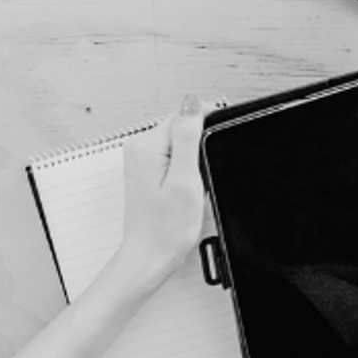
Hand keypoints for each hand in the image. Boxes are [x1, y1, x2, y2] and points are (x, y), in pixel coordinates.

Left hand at [106, 93, 219, 296]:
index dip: (207, 124)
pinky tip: (185, 189)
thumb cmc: (166, 228)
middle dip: (199, 145)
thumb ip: (187, 137)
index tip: (218, 141)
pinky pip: (172, 157)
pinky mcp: (145, 170)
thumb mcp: (185, 179)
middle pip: (180, 127)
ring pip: (178, 143)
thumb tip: (191, 102)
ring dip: (193, 159)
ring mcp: (140, 159)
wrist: (149, 256)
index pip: (183, 114)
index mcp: (147, 146)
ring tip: (193, 186)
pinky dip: (185, 169)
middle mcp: (139, 148)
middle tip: (203, 175)